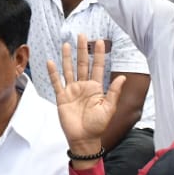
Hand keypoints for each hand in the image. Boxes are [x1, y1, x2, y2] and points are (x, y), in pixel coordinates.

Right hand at [48, 36, 123, 158]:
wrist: (83, 139)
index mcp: (96, 88)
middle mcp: (83, 86)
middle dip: (82, 50)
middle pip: (82, 64)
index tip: (100, 41)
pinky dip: (53, 73)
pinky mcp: (62, 97)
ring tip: (66, 44)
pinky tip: (51, 62)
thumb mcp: (109, 109)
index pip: (97, 67)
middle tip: (82, 35)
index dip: (98, 54)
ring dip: (67, 57)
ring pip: (69, 70)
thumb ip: (114, 92)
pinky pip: (56, 82)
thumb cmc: (98, 126)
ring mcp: (72, 91)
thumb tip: (122, 77)